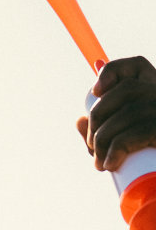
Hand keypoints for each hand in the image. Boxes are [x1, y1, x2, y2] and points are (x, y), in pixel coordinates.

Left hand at [76, 55, 155, 171]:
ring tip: (101, 162)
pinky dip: (114, 150)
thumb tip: (80, 119)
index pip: (137, 65)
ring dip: (103, 139)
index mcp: (155, 93)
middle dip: (99, 117)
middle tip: (94, 146)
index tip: (95, 91)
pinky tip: (110, 164)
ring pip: (127, 113)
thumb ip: (103, 130)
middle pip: (125, 89)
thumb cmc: (144, 163)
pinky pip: (134, 133)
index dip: (113, 70)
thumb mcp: (121, 142)